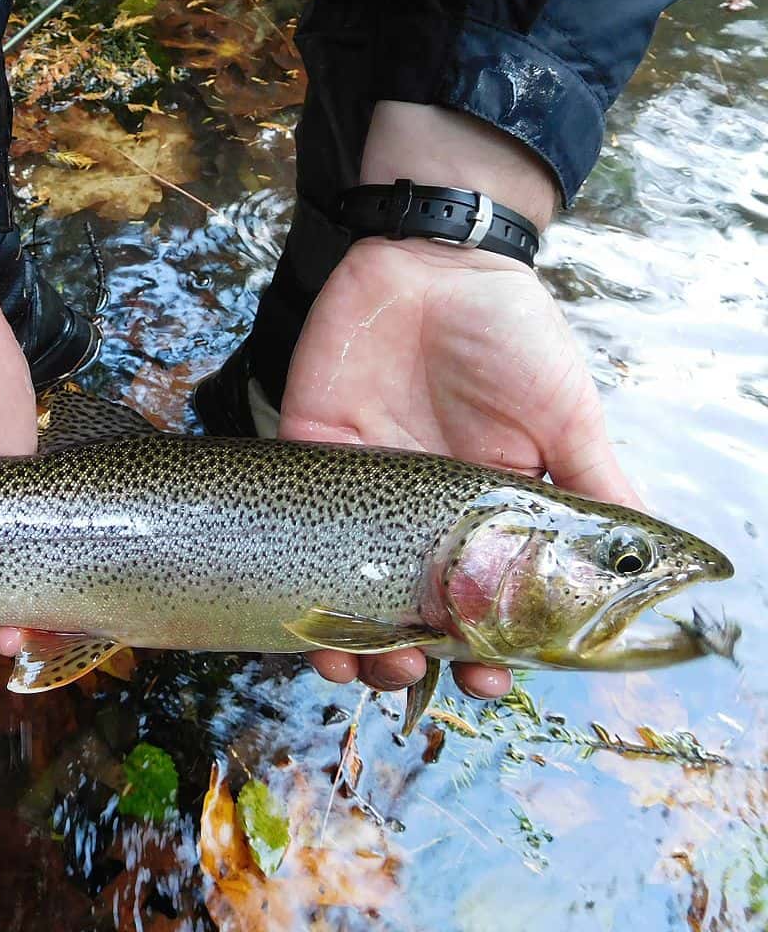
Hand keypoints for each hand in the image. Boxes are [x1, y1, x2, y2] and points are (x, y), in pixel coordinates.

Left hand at [281, 236, 641, 695]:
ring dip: (348, 639)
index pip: (480, 599)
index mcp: (483, 510)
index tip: (485, 679)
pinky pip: (293, 528)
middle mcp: (419, 511)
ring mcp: (362, 486)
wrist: (436, 258)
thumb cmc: (511, 336)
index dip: (484, 647)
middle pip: (405, 606)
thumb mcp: (567, 417)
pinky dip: (295, 580)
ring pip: (344, 585)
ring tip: (358, 664)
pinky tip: (307, 622)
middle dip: (406, 655)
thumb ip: (595, 488)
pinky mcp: (310, 452)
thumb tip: (644, 568)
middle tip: (409, 673)